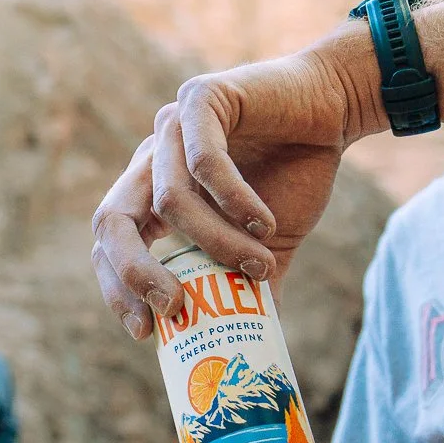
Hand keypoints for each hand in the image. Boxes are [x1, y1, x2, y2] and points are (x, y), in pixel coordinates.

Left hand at [91, 42, 378, 340]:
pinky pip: (204, 161)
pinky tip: (264, 224)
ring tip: (259, 265)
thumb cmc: (294, 175)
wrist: (333, 108)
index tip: (146, 332)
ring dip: (215, 243)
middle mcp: (150, 159)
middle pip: (112, 221)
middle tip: (174, 308)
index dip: (117, 288)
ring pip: (170, 200)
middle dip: (134, 272)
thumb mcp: (264, 246)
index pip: (110, 244)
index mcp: (151, 193)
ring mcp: (171, 126)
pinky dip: (234, 201)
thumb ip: (244, 285)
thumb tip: (246, 344)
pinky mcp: (201, 97)